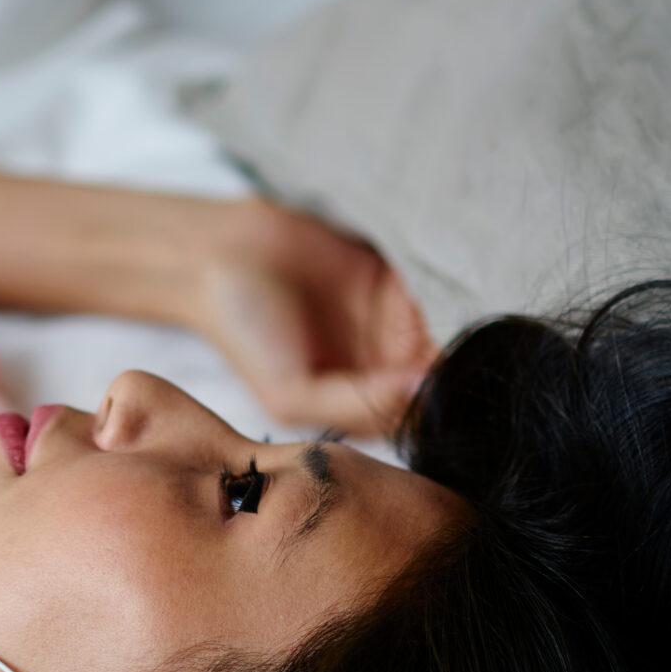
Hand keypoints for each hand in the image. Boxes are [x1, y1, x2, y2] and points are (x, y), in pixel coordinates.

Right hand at [190, 199, 439, 438]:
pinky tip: (403, 288)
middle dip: (449, 363)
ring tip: (404, 315)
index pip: (419, 415)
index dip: (435, 404)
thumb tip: (424, 393)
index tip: (430, 384)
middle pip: (442, 374)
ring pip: (446, 331)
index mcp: (361, 405)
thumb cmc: (245, 331)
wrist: (221, 255)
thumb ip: (358, 405)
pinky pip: (432, 287)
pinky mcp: (394, 277)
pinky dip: (433, 288)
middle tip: (425, 347)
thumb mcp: (290, 393)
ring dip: (444, 323)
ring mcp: (392, 321)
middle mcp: (384, 368)